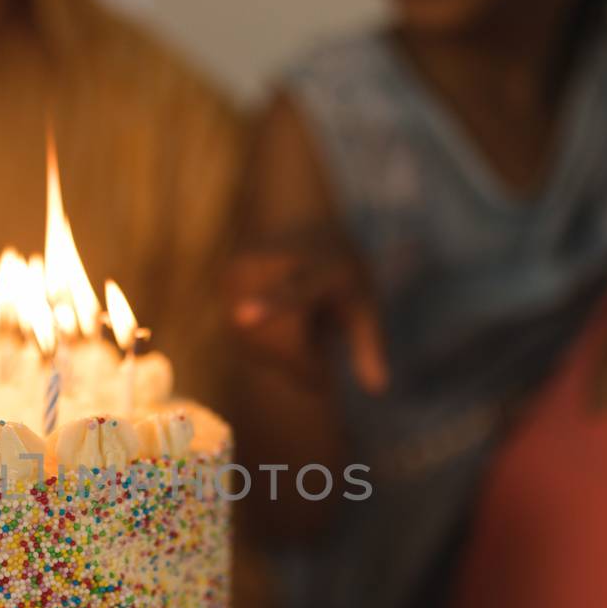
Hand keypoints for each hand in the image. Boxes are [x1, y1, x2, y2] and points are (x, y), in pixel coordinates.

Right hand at [223, 230, 390, 395]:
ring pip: (257, 342)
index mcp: (321, 268)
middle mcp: (278, 262)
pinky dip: (263, 345)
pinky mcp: (227, 277)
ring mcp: (248, 268)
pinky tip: (276, 320)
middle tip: (322, 354)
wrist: (304, 218)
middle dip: (302, 361)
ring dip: (281, 355)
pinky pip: (243, 337)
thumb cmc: (341, 273)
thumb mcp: (364, 304)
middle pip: (278, 338)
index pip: (294, 294)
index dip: (269, 307)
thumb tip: (379, 390)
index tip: (242, 315)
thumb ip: (369, 345)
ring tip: (300, 323)